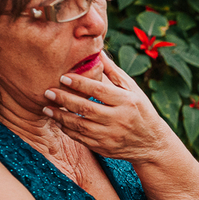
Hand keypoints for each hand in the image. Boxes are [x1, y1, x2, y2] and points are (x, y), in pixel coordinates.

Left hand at [43, 52, 172, 162]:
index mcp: (126, 101)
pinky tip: (59, 121)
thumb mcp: (132, 89)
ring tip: (47, 107)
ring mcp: (110, 135)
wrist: (151, 143)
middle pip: (86, 108)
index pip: (99, 90)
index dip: (79, 83)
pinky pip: (81, 138)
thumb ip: (113, 72)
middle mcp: (118, 119)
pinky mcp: (104, 147)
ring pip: (80, 125)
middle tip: (48, 92)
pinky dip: (68, 129)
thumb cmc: (140, 110)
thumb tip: (97, 51)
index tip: (63, 77)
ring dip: (61, 116)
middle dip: (64, 99)